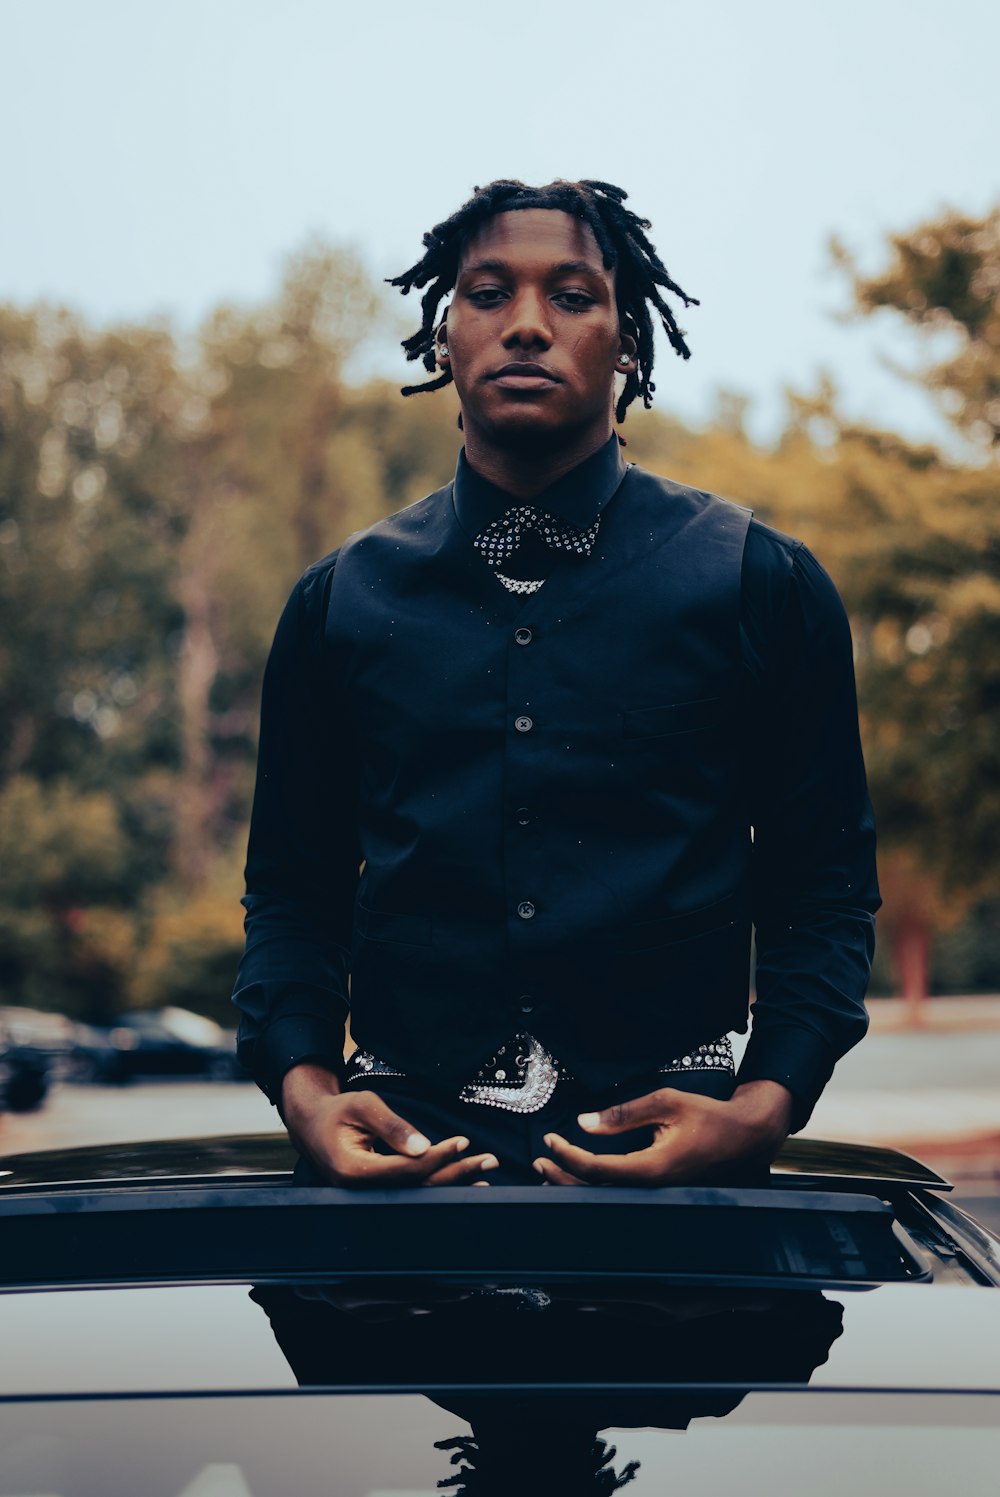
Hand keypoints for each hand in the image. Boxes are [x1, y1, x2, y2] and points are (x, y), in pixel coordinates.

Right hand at [281, 1063, 497, 1186]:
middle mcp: (359, 1192)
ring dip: (451, 1184)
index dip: (437, 1158)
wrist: (311, 1125)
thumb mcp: (362, 1106)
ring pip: (415, 1194)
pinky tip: (459, 1184)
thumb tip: (424, 1147)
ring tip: (483, 1178)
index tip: (462, 1142)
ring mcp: (366, 1198)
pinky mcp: (374, 1195)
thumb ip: (392, 1126)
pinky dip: (435, 1186)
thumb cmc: (337, 1112)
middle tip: (489, 1162)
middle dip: (455, 1175)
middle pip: (416, 1188)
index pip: (406, 1170)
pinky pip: (409, 1193)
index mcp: (352, 1170)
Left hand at [533, 1079, 793, 1185]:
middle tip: (539, 1161)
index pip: (599, 1169)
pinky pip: (624, 1198)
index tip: (550, 1140)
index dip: (569, 1156)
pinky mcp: (663, 1197)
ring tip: (551, 1171)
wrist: (748, 1138)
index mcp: (655, 1169)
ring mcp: (660, 1199)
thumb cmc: (710, 1116)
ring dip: (578, 1186)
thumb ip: (623, 1113)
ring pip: (610, 1200)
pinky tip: (582, 1179)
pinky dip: (598, 1189)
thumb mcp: (666, 1102)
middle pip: (598, 1194)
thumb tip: (584, 1122)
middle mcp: (655, 1191)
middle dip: (563, 1179)